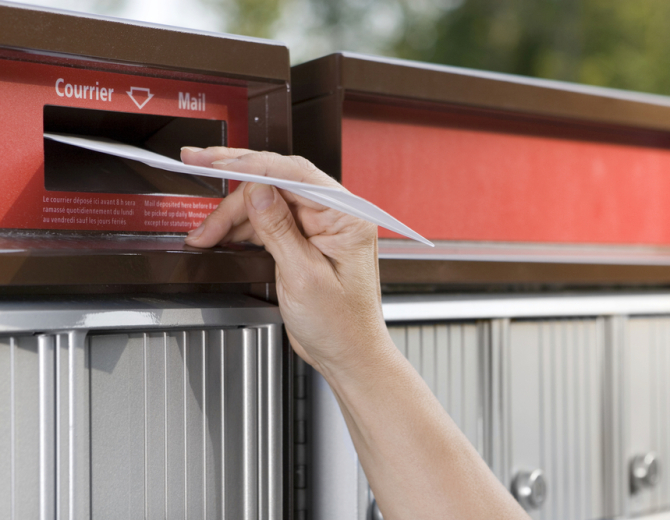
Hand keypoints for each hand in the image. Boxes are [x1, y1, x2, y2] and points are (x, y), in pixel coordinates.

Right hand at [181, 146, 389, 374]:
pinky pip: (268, 223)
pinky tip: (220, 236)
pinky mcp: (303, 241)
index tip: (217, 161)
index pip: (295, 174)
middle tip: (198, 165)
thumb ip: (280, 230)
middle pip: (277, 183)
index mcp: (346, 216)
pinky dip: (241, 229)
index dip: (251, 164)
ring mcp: (317, 227)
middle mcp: (334, 215)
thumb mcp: (305, 277)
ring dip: (231, 215)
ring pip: (266, 203)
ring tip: (203, 233)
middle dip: (234, 184)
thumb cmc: (343, 326)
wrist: (348, 356)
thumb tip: (258, 191)